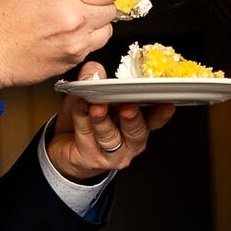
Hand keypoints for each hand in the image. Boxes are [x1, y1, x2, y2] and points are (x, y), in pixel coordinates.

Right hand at [0, 0, 119, 90]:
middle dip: (97, 3)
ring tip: (70, 20)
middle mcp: (75, 17)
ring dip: (95, 24)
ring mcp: (76, 41)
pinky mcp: (73, 59)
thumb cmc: (1, 13)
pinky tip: (63, 35)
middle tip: (76, 3)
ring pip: (107, 29)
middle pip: (111, 8)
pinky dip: (84, 40)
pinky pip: (93, 47)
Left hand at [47, 63, 174, 180]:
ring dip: (103, 120)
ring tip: (97, 107)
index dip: (162, 113)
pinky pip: (87, 138)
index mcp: (138, 122)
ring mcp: (113, 153)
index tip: (166, 104)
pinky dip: (82, 121)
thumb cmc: (86, 119)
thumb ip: (96, 78)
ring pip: (110, 137)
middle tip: (128, 107)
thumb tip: (95, 71)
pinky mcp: (92, 159)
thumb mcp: (93, 93)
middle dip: (133, 118)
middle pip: (137, 131)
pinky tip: (80, 109)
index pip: (155, 119)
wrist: (64, 145)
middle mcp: (130, 141)